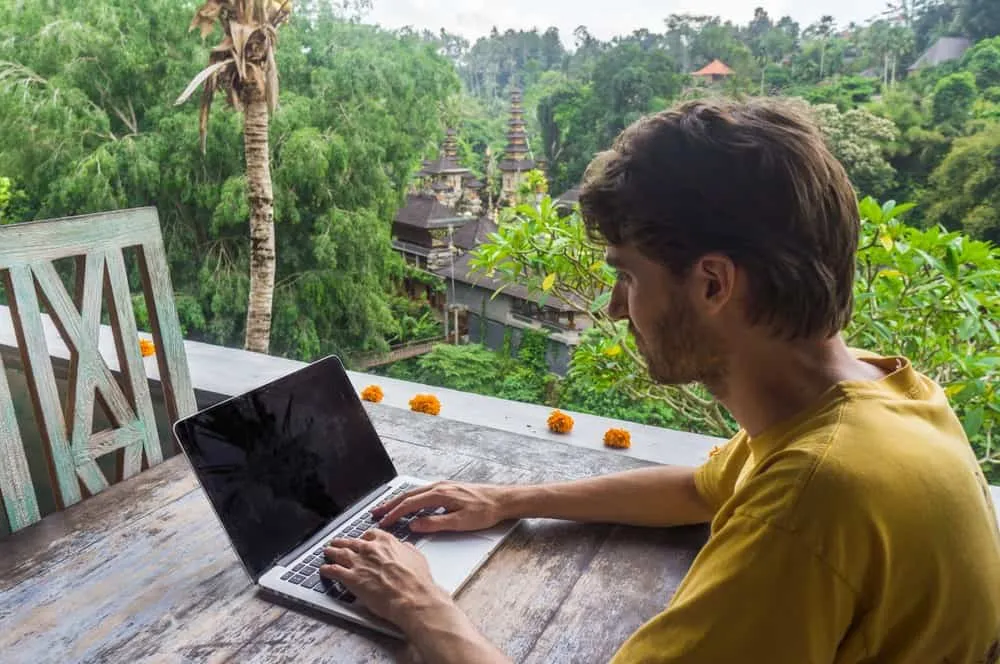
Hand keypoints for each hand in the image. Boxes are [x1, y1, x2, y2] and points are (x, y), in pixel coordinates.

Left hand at [320, 529, 452, 629]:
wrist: (411, 598)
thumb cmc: (416, 581)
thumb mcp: (416, 557)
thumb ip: (406, 549)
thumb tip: (404, 547)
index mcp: (386, 542)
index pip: (370, 534)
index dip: (364, 538)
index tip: (362, 540)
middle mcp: (370, 549)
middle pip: (351, 543)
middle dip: (343, 543)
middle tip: (337, 543)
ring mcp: (359, 563)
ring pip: (340, 554)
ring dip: (332, 552)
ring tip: (327, 552)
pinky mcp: (351, 579)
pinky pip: (334, 571)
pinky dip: (327, 569)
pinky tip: (324, 569)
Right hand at [372, 481, 508, 532]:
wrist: (502, 500)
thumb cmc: (485, 511)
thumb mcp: (460, 523)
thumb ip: (435, 524)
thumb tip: (414, 525)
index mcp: (440, 494)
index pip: (410, 504)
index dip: (394, 514)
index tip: (383, 522)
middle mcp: (439, 487)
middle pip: (408, 495)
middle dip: (390, 504)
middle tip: (375, 513)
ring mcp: (443, 486)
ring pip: (414, 493)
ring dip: (399, 501)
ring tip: (386, 509)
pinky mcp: (448, 489)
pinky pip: (423, 492)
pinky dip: (410, 498)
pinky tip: (409, 504)